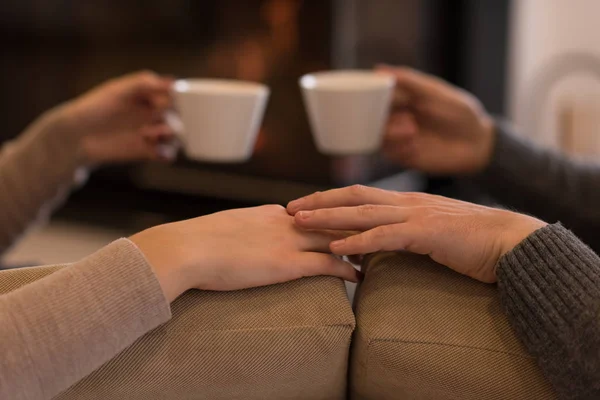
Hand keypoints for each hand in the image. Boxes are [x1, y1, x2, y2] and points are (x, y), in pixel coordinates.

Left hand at [62, 71, 175, 165]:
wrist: (74, 139)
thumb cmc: (92, 109)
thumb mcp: (116, 90)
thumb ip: (143, 83)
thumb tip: (172, 82)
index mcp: (147, 95)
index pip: (173, 94)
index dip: (178, 97)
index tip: (172, 100)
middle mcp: (151, 113)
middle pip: (178, 115)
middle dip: (175, 117)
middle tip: (159, 120)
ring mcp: (150, 132)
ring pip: (175, 134)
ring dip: (171, 135)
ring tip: (153, 135)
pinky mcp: (147, 150)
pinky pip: (167, 153)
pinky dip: (168, 153)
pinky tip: (157, 150)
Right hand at [130, 205, 359, 301]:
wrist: (186, 248)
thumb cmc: (196, 243)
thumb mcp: (224, 230)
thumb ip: (241, 233)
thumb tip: (239, 241)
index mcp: (270, 213)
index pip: (311, 214)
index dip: (331, 221)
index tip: (346, 226)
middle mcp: (285, 222)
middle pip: (331, 221)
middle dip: (355, 228)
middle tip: (374, 236)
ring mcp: (288, 241)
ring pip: (336, 239)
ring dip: (358, 247)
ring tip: (375, 256)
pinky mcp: (287, 263)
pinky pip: (328, 264)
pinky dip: (348, 269)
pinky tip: (360, 278)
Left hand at [288, 186, 546, 282]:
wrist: (510, 241)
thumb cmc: (472, 242)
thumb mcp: (431, 234)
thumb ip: (403, 235)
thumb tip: (373, 246)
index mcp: (407, 202)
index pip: (360, 195)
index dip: (330, 198)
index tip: (304, 204)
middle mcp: (406, 203)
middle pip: (353, 197)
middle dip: (318, 202)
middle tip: (288, 209)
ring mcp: (416, 215)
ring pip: (363, 213)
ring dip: (328, 217)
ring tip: (299, 222)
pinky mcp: (427, 233)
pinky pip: (385, 236)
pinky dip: (358, 241)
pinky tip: (335, 246)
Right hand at [377, 65, 494, 174]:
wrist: (477, 144)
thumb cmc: (460, 113)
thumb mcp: (436, 93)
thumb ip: (409, 81)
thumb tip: (379, 69)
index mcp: (401, 97)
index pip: (375, 94)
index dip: (369, 95)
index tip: (369, 96)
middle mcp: (396, 116)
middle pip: (372, 116)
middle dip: (379, 117)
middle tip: (403, 117)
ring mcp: (398, 137)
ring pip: (378, 135)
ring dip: (391, 133)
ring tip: (412, 131)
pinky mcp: (403, 156)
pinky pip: (389, 152)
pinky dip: (399, 148)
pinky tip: (416, 146)